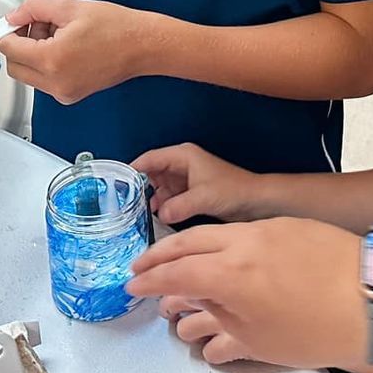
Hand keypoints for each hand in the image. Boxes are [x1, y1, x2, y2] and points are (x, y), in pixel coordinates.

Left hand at [0, 0, 151, 104]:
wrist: (144, 46)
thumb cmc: (118, 28)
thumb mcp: (70, 7)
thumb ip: (35, 8)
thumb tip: (16, 14)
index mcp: (52, 60)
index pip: (9, 49)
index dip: (5, 31)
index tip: (6, 22)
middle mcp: (55, 82)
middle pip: (15, 66)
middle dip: (19, 43)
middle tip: (35, 22)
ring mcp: (64, 92)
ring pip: (29, 73)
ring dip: (33, 52)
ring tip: (58, 31)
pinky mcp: (71, 94)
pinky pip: (45, 79)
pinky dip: (47, 61)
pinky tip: (66, 44)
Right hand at [128, 217, 366, 368]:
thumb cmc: (317, 332)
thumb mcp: (258, 339)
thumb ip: (220, 318)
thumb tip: (198, 308)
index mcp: (228, 273)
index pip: (175, 273)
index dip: (151, 282)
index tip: (133, 287)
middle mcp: (243, 242)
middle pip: (190, 242)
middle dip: (161, 255)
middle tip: (142, 268)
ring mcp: (270, 229)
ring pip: (218, 233)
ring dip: (192, 246)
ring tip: (178, 261)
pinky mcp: (293, 226)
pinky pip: (247, 231)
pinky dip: (226, 243)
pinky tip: (225, 255)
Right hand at [132, 142, 265, 224]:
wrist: (256, 202)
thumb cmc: (232, 191)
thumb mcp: (202, 198)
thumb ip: (177, 206)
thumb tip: (159, 214)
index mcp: (183, 155)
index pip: (150, 159)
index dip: (133, 169)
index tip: (116, 184)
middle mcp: (182, 163)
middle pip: (152, 172)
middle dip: (141, 186)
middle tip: (124, 203)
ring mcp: (186, 177)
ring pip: (160, 186)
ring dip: (153, 198)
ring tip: (138, 213)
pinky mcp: (191, 191)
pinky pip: (170, 196)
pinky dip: (164, 204)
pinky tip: (157, 216)